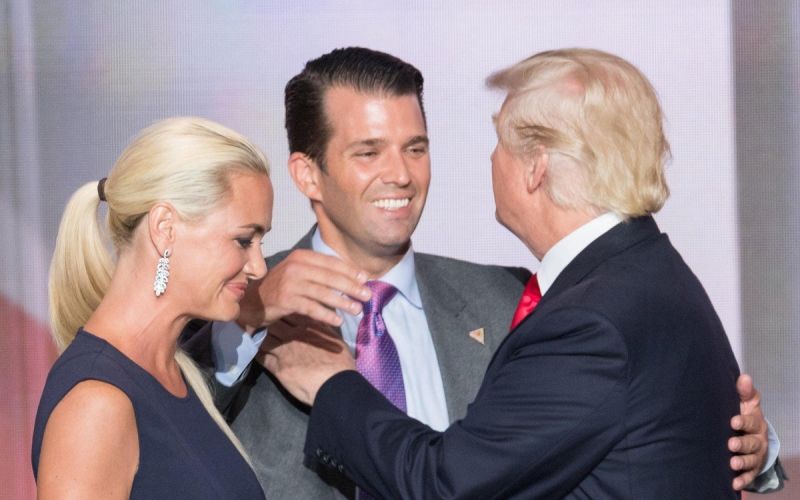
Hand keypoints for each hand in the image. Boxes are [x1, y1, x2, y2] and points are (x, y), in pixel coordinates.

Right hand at [237, 249, 370, 331]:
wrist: (253, 300)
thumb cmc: (282, 285)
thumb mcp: (300, 272)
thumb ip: (321, 272)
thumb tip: (353, 277)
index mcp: (302, 256)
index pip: (331, 262)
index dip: (350, 271)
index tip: (365, 279)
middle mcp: (296, 267)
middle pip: (330, 277)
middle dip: (351, 287)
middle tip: (367, 296)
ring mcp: (290, 283)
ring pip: (323, 293)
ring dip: (343, 302)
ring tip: (357, 310)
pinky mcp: (286, 300)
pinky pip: (311, 308)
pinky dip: (326, 314)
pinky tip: (337, 321)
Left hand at [259, 315, 355, 404]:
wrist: (336, 384)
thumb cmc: (340, 361)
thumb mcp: (334, 337)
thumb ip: (322, 326)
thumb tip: (319, 318)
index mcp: (307, 325)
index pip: (287, 310)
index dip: (279, 309)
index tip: (275, 310)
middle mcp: (292, 334)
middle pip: (271, 321)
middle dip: (265, 321)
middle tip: (260, 322)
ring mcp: (283, 350)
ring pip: (263, 338)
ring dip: (259, 337)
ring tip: (256, 337)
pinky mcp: (278, 367)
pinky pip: (261, 357)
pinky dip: (258, 353)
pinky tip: (257, 353)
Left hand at [728, 373, 768, 490]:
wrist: (750, 435)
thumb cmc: (743, 416)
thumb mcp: (746, 403)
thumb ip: (744, 392)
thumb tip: (744, 376)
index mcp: (755, 422)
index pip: (750, 421)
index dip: (743, 421)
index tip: (732, 421)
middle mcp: (757, 440)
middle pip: (751, 443)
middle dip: (742, 443)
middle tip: (731, 444)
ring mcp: (755, 455)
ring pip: (750, 459)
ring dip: (742, 462)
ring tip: (733, 463)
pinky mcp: (751, 468)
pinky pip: (748, 475)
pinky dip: (742, 480)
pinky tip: (734, 483)